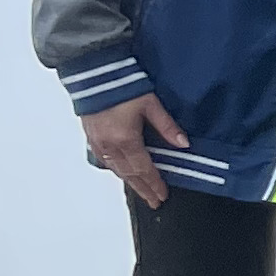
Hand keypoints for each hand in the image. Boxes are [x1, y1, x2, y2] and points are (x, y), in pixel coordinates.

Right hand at [80, 92, 187, 209]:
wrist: (94, 74)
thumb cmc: (122, 86)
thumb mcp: (151, 104)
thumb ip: (167, 126)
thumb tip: (184, 144)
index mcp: (125, 140)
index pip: (144, 169)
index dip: (154, 183)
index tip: (162, 195)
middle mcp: (109, 146)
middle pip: (129, 174)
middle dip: (143, 189)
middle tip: (154, 201)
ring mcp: (98, 143)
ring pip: (116, 169)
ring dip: (130, 182)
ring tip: (142, 192)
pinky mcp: (91, 137)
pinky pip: (105, 161)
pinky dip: (116, 170)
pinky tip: (122, 174)